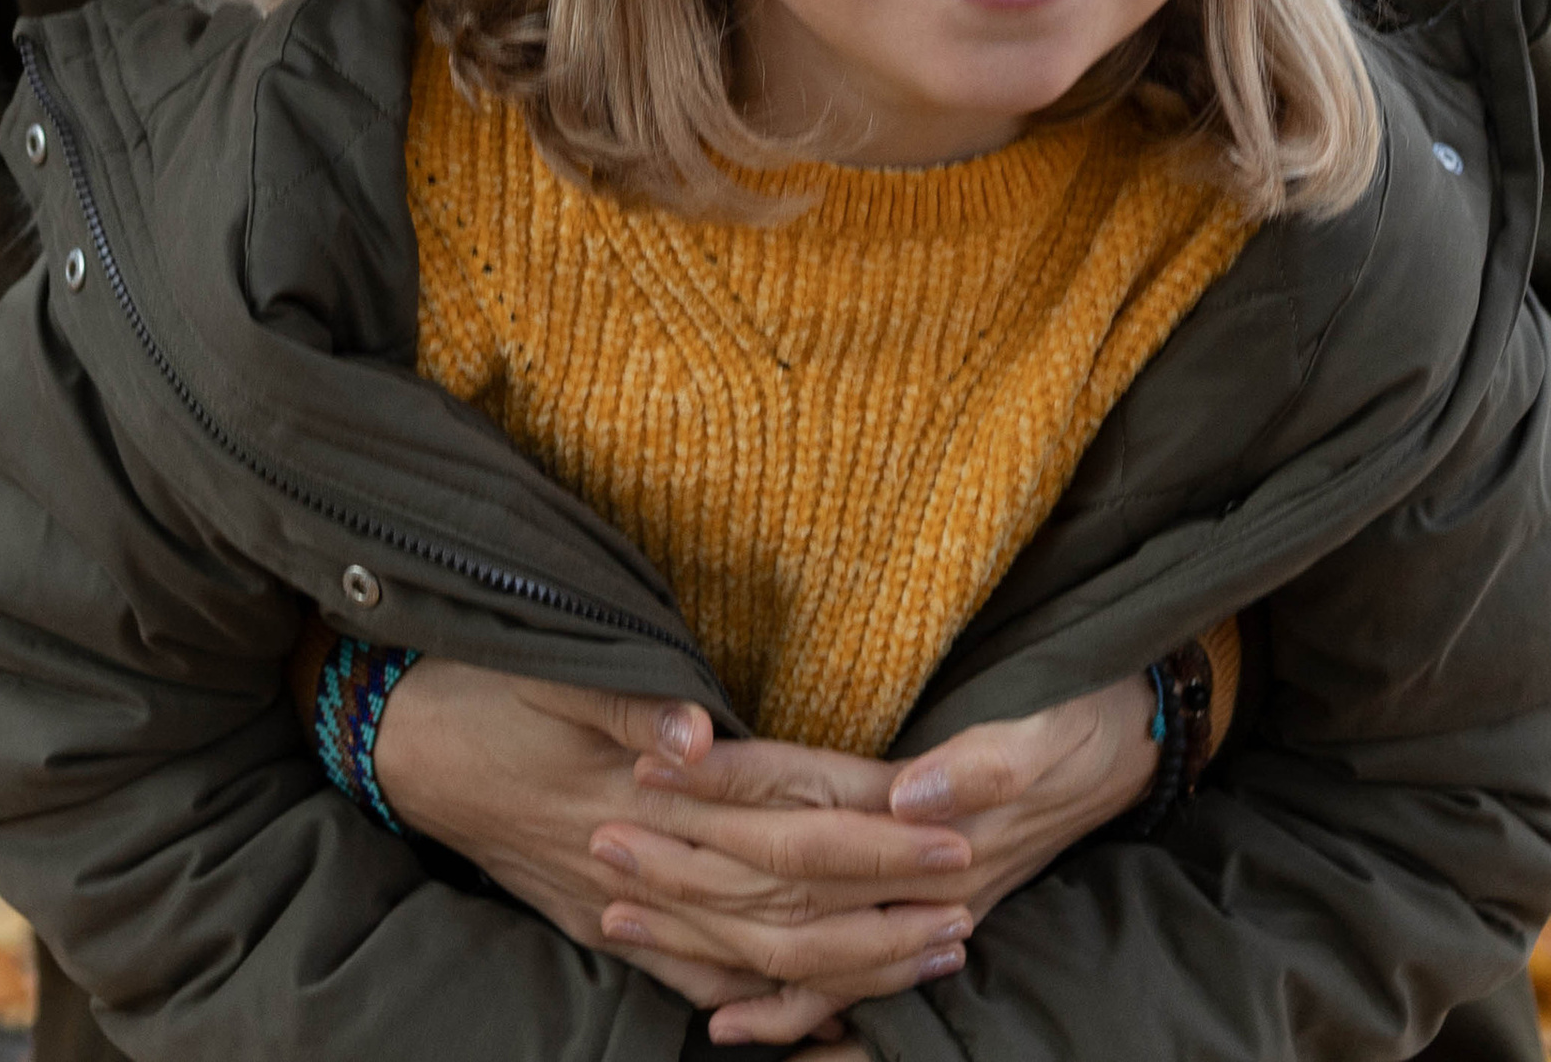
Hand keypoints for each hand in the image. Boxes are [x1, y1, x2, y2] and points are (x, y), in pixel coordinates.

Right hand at [372, 660, 975, 1018]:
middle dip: (888, 899)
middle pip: (790, 892)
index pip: (786, 808)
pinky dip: (762, 1006)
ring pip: (758, 951)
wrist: (395, 739)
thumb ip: (625, 697)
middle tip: (973, 896)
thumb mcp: (545, 668)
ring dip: (851, 956)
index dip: (872, 818)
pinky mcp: (604, 923)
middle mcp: (649, 852)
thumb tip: (700, 730)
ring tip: (931, 950)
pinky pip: (696, 979)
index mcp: (647, 783)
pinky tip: (819, 1015)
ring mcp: (627, 901)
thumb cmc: (476, 685)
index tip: (951, 820)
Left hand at [615, 669, 1159, 1042]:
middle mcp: (911, 873)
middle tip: (600, 850)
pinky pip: (847, 983)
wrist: (1133, 740)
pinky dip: (790, 1013)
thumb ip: (980, 763)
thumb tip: (915, 792)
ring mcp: (918, 906)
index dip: (721, 787)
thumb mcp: (1040, 726)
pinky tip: (727, 1023)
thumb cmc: (1080, 712)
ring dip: (707, 936)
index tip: (645, 772)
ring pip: (797, 940)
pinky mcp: (926, 919)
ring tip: (620, 924)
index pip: (800, 800)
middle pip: (780, 881)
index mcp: (920, 811)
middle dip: (687, 873)